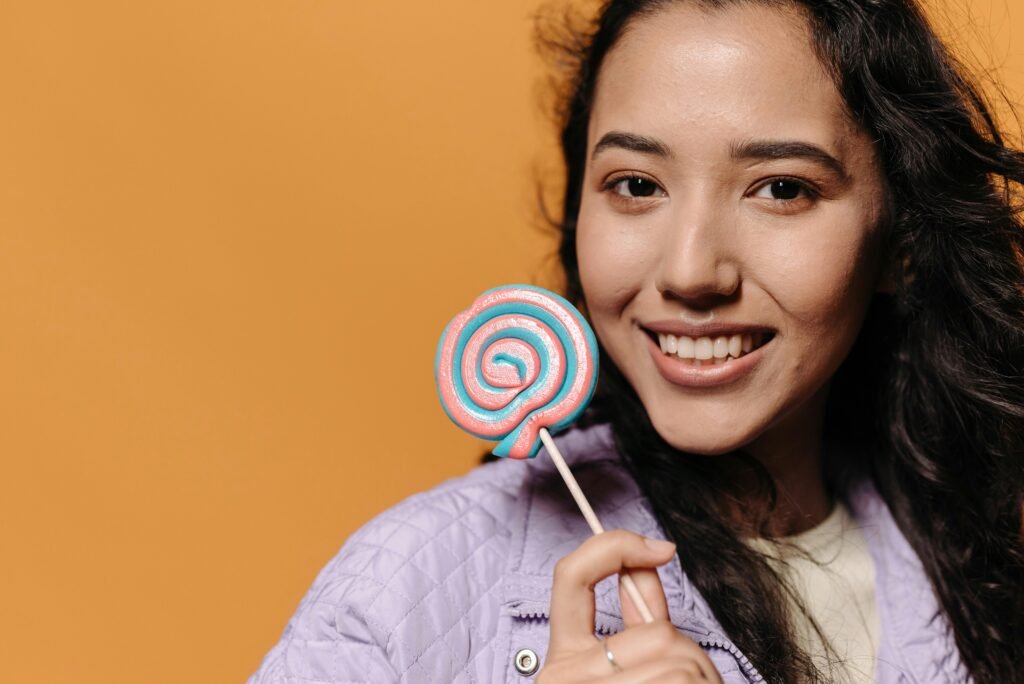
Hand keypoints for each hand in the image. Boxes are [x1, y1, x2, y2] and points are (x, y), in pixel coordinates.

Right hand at [536, 530, 722, 682]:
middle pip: (656, 633)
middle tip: (690, 683)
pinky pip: (680, 676)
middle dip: (688, 657)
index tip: (663, 549)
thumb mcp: (637, 665)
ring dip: (700, 678)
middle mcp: (562, 676)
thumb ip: (640, 618)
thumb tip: (652, 556)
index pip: (571, 575)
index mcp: (563, 660)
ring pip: (676, 657)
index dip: (615, 547)